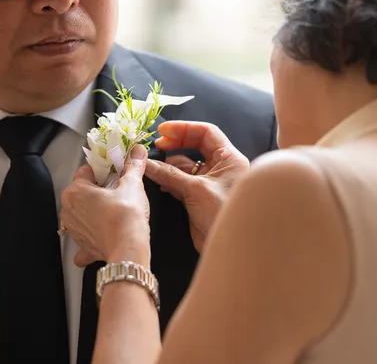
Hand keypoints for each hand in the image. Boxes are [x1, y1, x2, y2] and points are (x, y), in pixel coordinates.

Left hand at [60, 145, 151, 267]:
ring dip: (94, 212)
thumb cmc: (126, 214)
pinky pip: (84, 239)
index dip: (103, 170)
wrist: (128, 248)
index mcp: (75, 191)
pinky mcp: (83, 246)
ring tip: (114, 211)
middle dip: (98, 190)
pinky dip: (91, 237)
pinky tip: (103, 236)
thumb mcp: (132, 184)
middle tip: (118, 191)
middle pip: (82, 192)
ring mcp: (73, 230)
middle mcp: (69, 210)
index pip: (86, 171)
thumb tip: (138, 151)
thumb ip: (133, 166)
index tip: (116, 172)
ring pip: (82, 214)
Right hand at [144, 121, 249, 251]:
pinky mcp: (200, 197)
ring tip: (153, 166)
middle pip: (196, 146)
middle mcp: (221, 167)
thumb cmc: (221, 213)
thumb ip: (170, 174)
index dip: (183, 129)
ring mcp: (210, 182)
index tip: (162, 131)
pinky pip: (182, 182)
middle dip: (175, 145)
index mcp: (229, 158)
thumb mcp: (196, 189)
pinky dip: (170, 180)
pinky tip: (160, 183)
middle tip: (157, 147)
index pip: (206, 132)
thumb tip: (147, 163)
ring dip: (170, 165)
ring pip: (187, 165)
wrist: (229, 246)